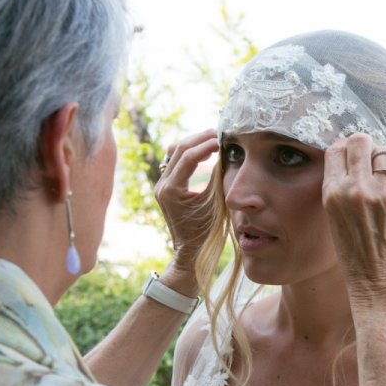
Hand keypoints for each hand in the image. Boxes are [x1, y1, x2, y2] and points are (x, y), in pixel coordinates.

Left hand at [154, 129, 219, 270]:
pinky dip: (189, 153)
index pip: (188, 157)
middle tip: (219, 133)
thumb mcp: (214, 205)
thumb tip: (224, 155)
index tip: (223, 139)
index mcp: (171, 190)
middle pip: (178, 149)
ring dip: (194, 143)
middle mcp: (161, 185)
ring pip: (174, 152)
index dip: (206, 145)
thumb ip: (216, 179)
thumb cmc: (205, 233)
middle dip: (200, 139)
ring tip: (213, 139)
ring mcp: (161, 185)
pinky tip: (204, 152)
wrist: (189, 253)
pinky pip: (174, 161)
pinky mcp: (165, 187)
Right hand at [322, 134, 385, 314]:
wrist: (378, 280)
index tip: (350, 155)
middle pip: (360, 141)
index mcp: (333, 194)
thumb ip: (339, 187)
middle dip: (364, 145)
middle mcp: (357, 189)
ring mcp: (383, 193)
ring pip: (385, 151)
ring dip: (384, 157)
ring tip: (385, 172)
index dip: (343, 148)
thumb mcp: (334, 217)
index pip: (335, 149)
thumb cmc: (354, 251)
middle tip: (368, 158)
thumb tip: (351, 158)